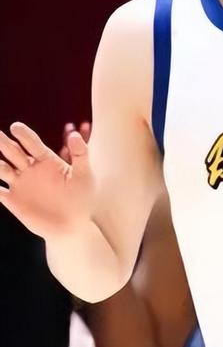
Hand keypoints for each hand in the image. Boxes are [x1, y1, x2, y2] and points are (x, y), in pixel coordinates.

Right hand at [0, 122, 93, 238]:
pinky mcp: (13, 200)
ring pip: (2, 168)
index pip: (33, 144)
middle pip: (14, 152)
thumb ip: (80, 154)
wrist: (72, 224)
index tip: (15, 126)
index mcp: (48, 160)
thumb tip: (74, 134)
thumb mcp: (85, 174)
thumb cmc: (82, 197)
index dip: (24, 135)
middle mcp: (31, 169)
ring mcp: (21, 184)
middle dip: (4, 142)